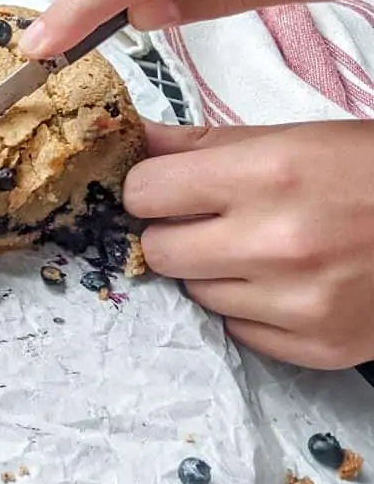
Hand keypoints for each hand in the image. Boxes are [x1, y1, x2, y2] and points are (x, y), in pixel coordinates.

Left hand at [124, 120, 373, 369]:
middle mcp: (278, 242)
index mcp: (270, 174)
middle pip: (158, 250)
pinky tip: (289, 284)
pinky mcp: (316, 346)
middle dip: (173, 233)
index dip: (151, 189)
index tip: (168, 189)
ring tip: (265, 250)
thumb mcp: (296, 137)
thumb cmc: (373, 171)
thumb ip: (203, 143)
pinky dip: (251, 309)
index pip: (145, 192)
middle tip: (212, 223)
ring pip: (195, 293)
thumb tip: (133, 139)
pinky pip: (237, 329)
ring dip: (214, 272)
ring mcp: (298, 302)